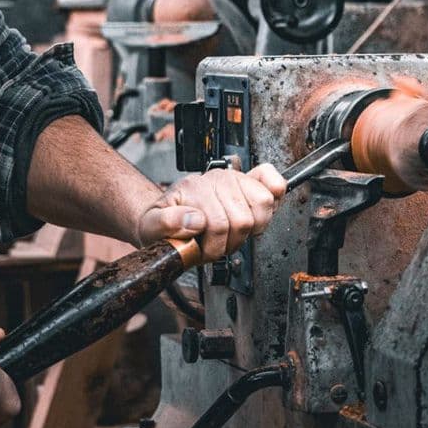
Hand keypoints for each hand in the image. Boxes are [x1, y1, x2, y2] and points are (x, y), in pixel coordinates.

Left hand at [136, 164, 286, 260]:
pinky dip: (275, 197)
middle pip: (243, 220)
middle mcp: (217, 180)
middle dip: (230, 241)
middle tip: (216, 243)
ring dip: (250, 228)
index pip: (219, 224)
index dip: (213, 247)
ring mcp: (235, 178)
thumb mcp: (152, 226)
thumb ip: (166, 222)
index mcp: (193, 188)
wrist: (165, 214)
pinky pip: (273, 182)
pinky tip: (257, 213)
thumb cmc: (162, 221)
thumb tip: (195, 220)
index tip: (202, 249)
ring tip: (232, 232)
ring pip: (262, 205)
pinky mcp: (250, 181)